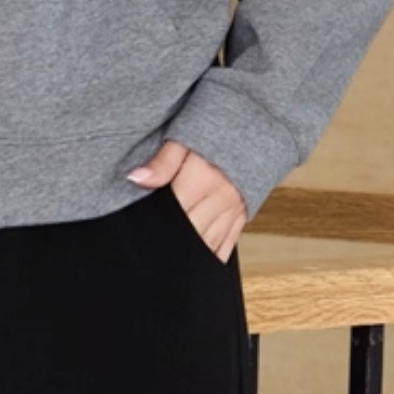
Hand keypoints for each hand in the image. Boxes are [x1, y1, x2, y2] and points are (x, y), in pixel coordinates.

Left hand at [125, 140, 247, 260]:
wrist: (257, 127)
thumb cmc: (217, 129)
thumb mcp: (184, 136)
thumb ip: (162, 162)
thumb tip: (137, 179)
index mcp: (203, 179)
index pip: (173, 211)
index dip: (155, 225)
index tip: (140, 235)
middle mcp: (221, 198)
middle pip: (190, 233)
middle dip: (170, 242)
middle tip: (149, 255)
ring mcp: (233, 210)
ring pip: (208, 244)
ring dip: (190, 255)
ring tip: (168, 266)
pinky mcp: (242, 216)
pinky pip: (226, 245)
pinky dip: (211, 258)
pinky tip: (196, 264)